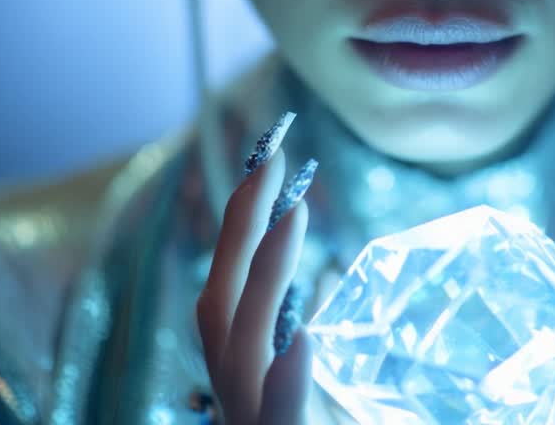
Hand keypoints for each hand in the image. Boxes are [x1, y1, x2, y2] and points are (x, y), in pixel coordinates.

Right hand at [195, 114, 315, 424]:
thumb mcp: (335, 406)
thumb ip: (312, 369)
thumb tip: (326, 304)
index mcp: (246, 390)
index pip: (231, 298)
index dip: (242, 230)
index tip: (273, 165)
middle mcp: (235, 408)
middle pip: (219, 309)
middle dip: (238, 229)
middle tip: (274, 155)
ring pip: (236, 356)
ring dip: (262, 280)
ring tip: (296, 214)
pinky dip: (285, 387)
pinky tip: (304, 340)